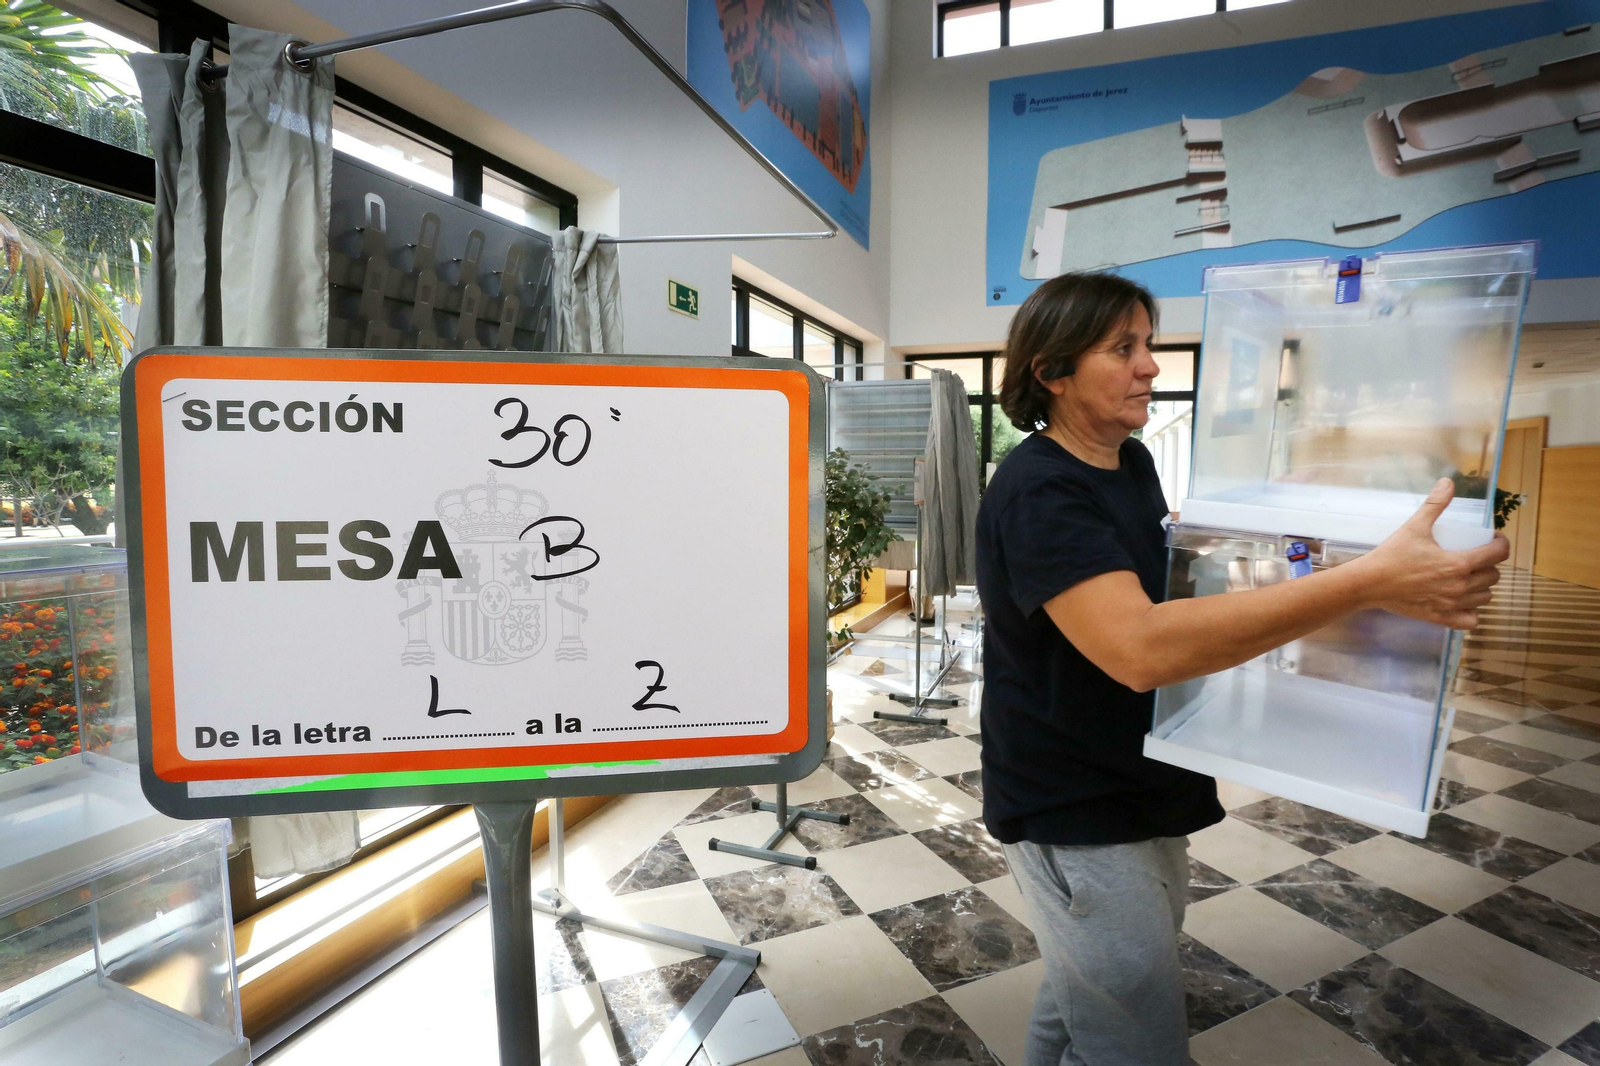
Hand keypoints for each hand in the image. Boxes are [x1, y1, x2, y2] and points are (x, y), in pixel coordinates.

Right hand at [1358, 478, 1509, 629]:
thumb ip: (1434, 505)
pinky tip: (1463, 602)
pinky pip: (1471, 620)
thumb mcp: (1415, 527)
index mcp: (1459, 564)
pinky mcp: (1441, 618)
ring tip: (1470, 578)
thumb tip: (1448, 482)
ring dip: (1482, 587)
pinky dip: (1472, 612)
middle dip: (1490, 565)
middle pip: (1494, 576)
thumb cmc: (1392, 555)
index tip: (1493, 540)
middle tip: (1477, 557)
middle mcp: (1460, 587)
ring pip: (1485, 597)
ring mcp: (1452, 604)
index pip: (1498, 554)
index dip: (1501, 544)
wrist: (1369, 584)